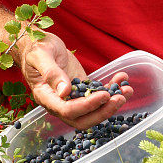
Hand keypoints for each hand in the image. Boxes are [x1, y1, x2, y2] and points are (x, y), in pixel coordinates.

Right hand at [16, 31, 133, 128]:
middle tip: (120, 98)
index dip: (87, 106)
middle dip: (103, 112)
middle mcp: (59, 102)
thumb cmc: (35, 46)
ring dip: (111, 103)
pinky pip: (97, 95)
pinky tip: (122, 78)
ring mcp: (71, 97)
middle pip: (82, 119)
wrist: (36, 42)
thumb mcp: (41, 55)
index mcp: (46, 96)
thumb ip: (51, 73)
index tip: (104, 95)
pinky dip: (111, 88)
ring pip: (93, 110)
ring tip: (128, 89)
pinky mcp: (81, 88)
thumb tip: (65, 91)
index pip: (67, 110)